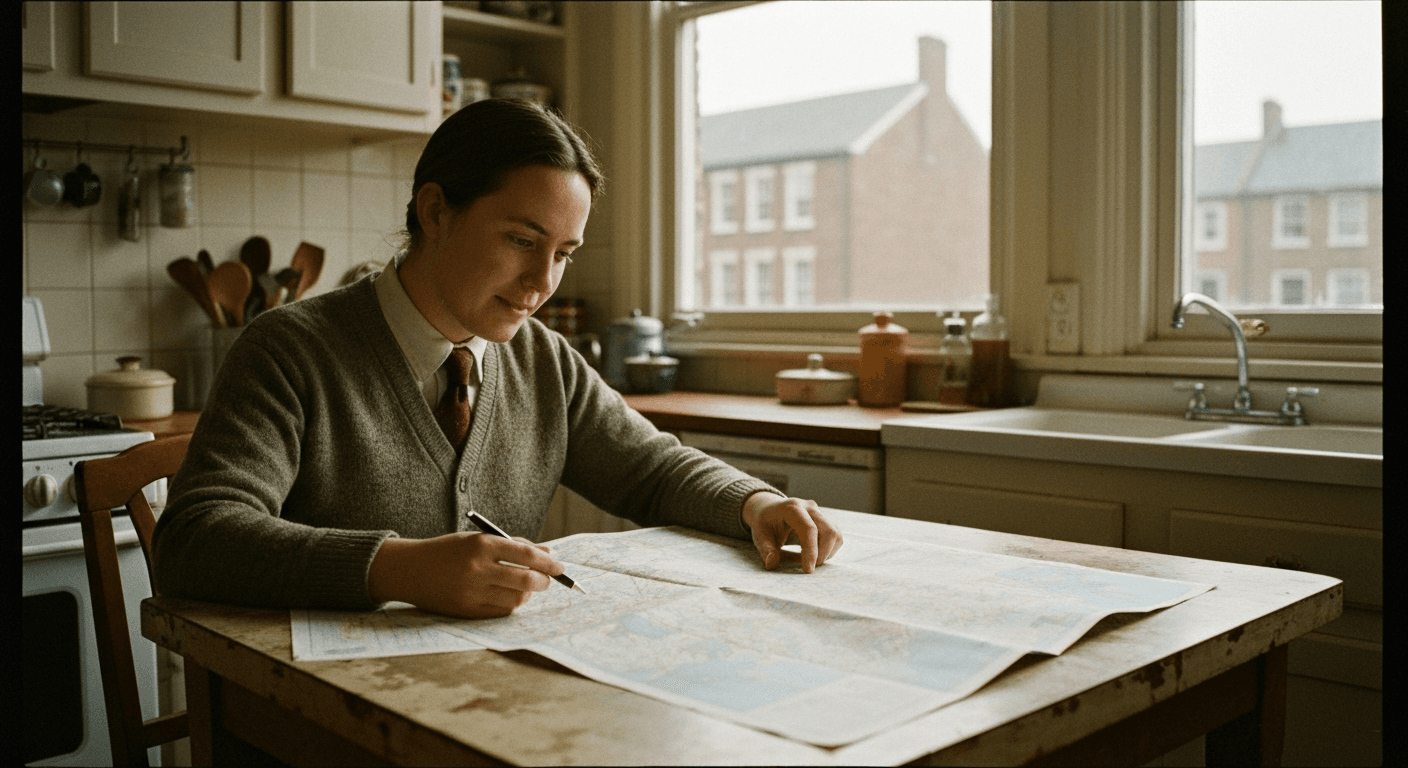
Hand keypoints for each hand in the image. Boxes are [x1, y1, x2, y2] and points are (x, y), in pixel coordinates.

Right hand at [368, 532, 565, 617]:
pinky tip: (507, 596)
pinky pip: (501, 612)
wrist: (410, 570)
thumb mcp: (478, 539)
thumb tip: (548, 552)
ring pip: (517, 600)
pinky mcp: (467, 611)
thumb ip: (513, 545)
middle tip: (546, 580)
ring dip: (528, 595)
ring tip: (524, 588)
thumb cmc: (449, 551)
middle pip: (527, 581)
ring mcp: (472, 592)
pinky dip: (511, 605)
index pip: (527, 555)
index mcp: (481, 545)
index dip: (549, 563)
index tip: (560, 567)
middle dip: (544, 582)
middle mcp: (477, 569)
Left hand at [741, 492, 842, 572]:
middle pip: (829, 531)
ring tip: (809, 560)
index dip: (811, 551)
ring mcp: (819, 513)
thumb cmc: (765, 523)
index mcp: (792, 508)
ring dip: (827, 552)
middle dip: (823, 553)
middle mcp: (809, 507)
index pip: (809, 528)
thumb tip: (772, 564)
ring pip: (835, 534)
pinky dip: (829, 550)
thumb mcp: (759, 535)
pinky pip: (836, 536)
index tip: (808, 570)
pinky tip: (814, 554)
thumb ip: (766, 549)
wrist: (770, 510)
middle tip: (809, 568)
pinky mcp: (825, 520)